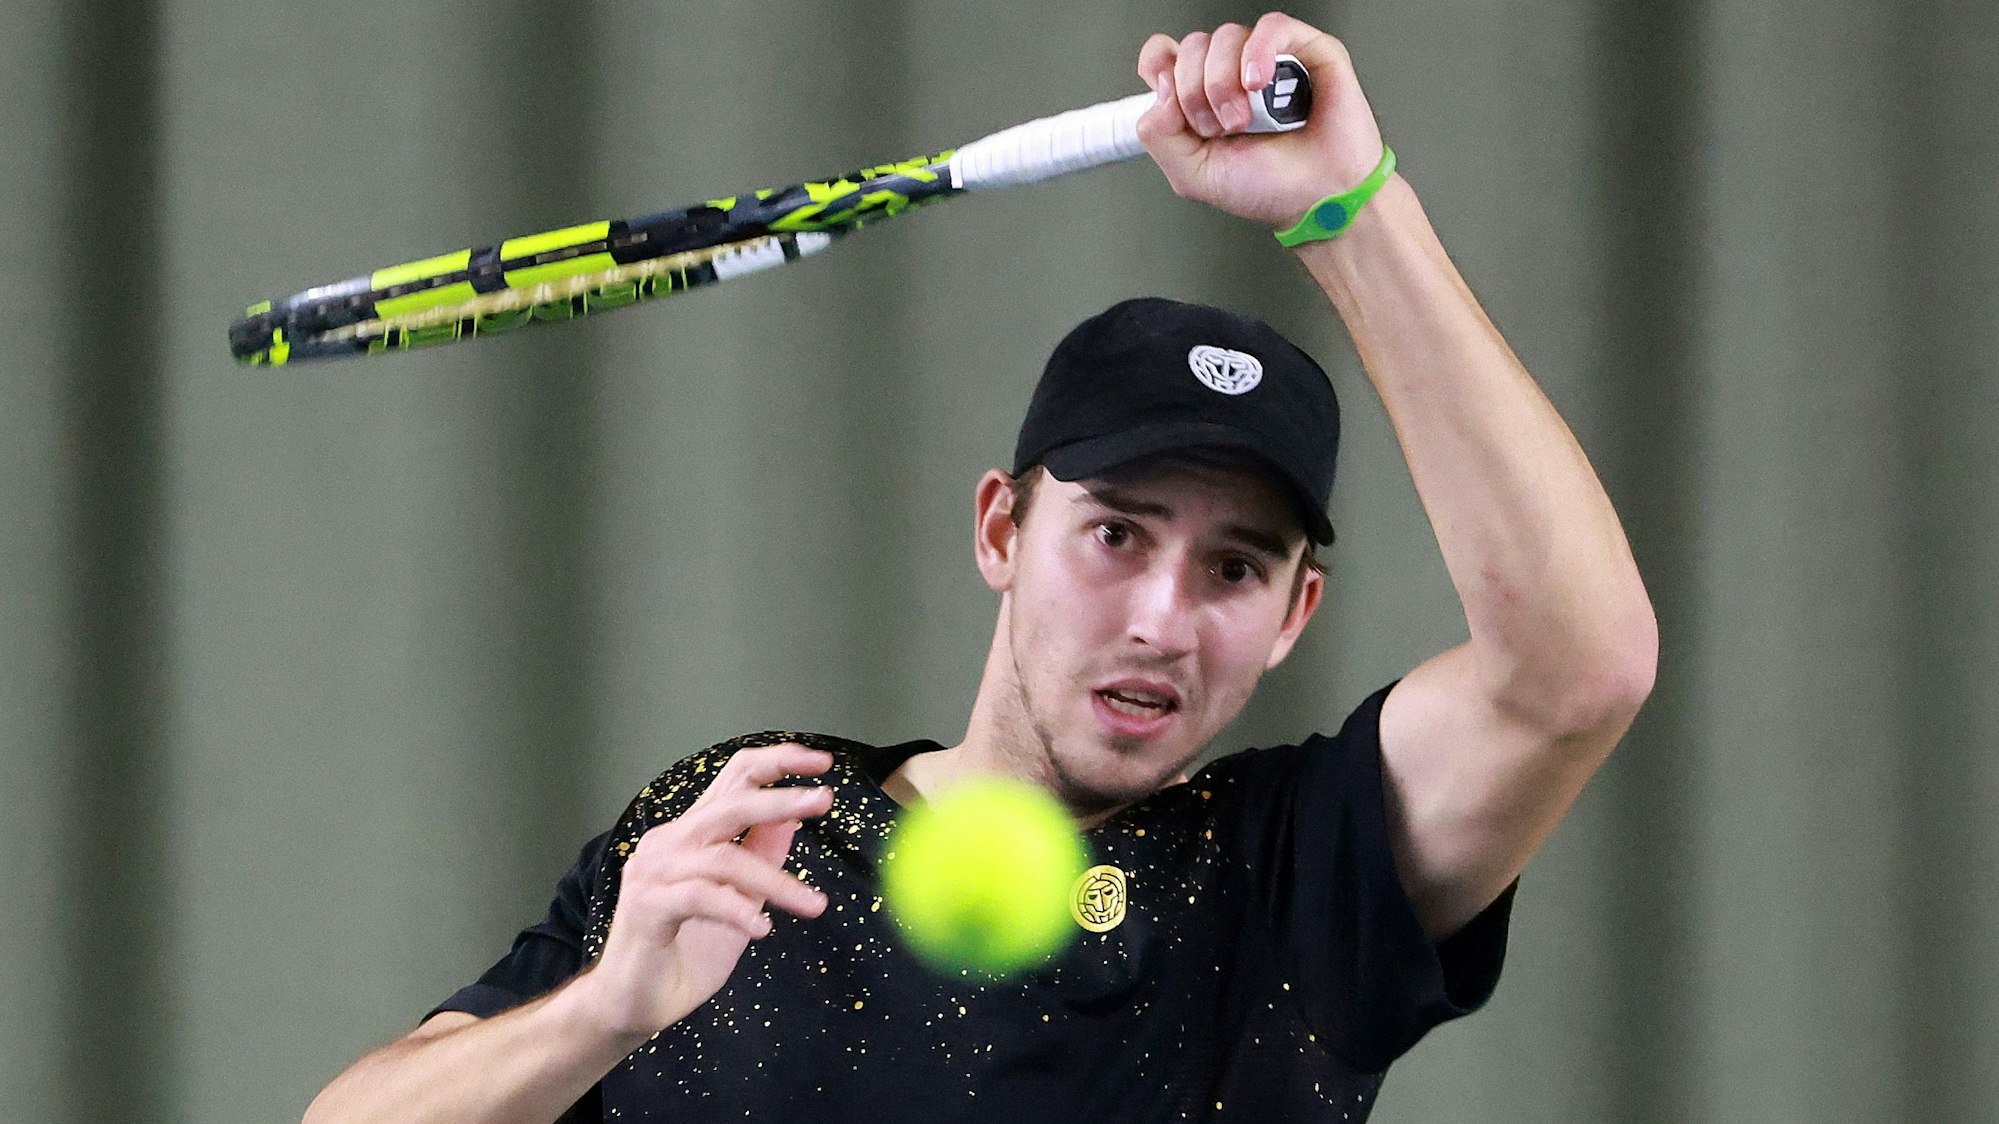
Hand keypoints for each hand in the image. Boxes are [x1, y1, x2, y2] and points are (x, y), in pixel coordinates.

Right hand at [576, 743, 834, 1040]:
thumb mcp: (739, 900)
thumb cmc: (684, 952)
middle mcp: (670, 842)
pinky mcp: (647, 906)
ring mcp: (654, 872)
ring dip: (776, 882)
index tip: (822, 762)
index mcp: (691, 833)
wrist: (631, 1003)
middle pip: (730, 803)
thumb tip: (793, 821)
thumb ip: (759, 858)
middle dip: (781, 799)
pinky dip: (737, 912)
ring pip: (725, 857)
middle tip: (825, 800)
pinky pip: (701, 896)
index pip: (734, 779)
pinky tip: (762, 930)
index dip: (777, 763)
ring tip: (814, 905)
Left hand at [1136, 13, 1386, 229]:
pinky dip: (1258, 53)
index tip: (1170, 102)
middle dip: (1195, 93)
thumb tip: (1158, 98)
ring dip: (1225, 82)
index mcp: (1202, 98)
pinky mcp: (1306, 50)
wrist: (1322, 198)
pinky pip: (1271, 27)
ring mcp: (1267, 60)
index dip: (1160, 69)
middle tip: (1220, 128)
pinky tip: (1260, 85)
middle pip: (1192, 48)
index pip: (1164, 57)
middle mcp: (1232, 75)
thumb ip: (1160, 138)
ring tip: (1246, 119)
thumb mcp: (1195, 175)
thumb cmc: (1273, 187)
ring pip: (1225, 37)